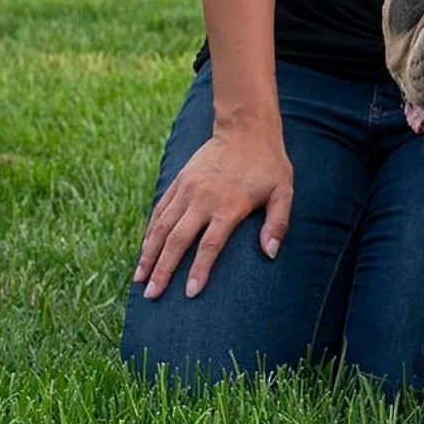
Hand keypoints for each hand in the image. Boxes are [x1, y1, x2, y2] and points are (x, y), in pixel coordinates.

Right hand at [134, 125, 292, 300]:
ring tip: (140, 279)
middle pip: (177, 240)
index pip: (209, 245)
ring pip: (161, 226)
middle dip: (163, 270)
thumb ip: (278, 222)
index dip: (199, 270)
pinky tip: (144, 250)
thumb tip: (271, 253)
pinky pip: (159, 210)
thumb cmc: (268, 164)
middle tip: (151, 296)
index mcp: (229, 205)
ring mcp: (187, 189)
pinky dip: (149, 232)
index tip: (189, 293)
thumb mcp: (284, 190)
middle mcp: (203, 199)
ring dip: (148, 254)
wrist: (245, 128)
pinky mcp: (179, 181)